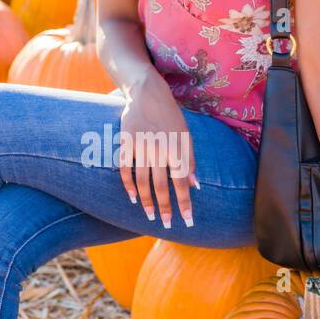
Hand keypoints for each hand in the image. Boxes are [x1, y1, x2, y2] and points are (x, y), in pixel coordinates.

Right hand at [118, 71, 197, 227]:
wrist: (148, 94)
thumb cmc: (171, 117)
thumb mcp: (186, 136)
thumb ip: (190, 161)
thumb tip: (194, 186)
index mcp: (176, 148)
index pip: (181, 182)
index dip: (184, 202)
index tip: (187, 220)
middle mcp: (159, 149)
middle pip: (161, 185)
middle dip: (164, 207)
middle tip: (165, 224)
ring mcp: (141, 146)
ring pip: (142, 181)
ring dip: (146, 201)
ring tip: (150, 215)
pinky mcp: (126, 142)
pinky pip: (125, 169)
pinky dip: (128, 185)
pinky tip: (132, 197)